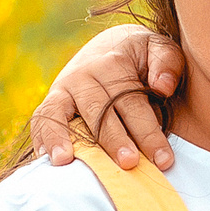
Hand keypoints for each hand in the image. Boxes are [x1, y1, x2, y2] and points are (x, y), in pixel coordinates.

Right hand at [30, 26, 185, 170]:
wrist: (109, 47)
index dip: (149, 133)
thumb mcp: (159, 50)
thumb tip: (162, 87)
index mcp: (113, 64)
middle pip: (99, 112)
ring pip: (62, 114)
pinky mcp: (52, 102)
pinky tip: (47, 158)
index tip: (164, 160)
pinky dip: (42, 137)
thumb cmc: (142, 57)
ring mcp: (64, 88)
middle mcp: (84, 76)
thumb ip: (167, 63)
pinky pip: (42, 119)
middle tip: (128, 163)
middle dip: (114, 140)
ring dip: (63, 137)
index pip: (132, 103)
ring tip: (65, 160)